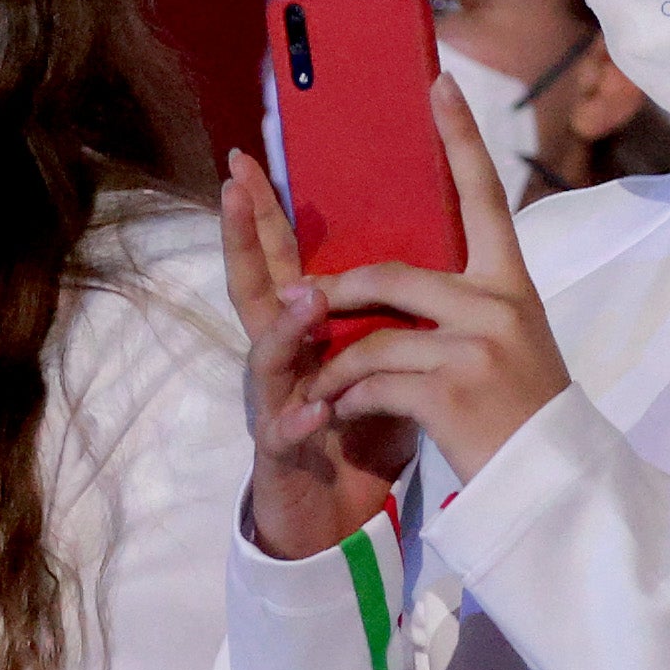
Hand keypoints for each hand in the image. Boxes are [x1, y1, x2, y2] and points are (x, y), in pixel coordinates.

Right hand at [218, 149, 406, 560]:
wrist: (333, 513)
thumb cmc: (357, 427)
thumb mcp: (378, 355)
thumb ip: (387, 309)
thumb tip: (437, 245)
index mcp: (306, 326)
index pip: (286, 255)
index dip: (267, 208)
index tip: (249, 157)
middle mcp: (281, 354)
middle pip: (255, 286)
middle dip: (241, 238)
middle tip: (233, 187)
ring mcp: (275, 400)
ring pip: (268, 355)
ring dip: (285, 328)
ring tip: (305, 301)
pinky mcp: (283, 452)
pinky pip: (286, 431)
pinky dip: (299, 418)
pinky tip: (316, 410)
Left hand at [291, 76, 572, 482]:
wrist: (550, 484)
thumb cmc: (517, 414)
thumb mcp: (505, 343)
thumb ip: (460, 304)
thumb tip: (391, 282)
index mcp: (512, 283)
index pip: (485, 197)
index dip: (461, 139)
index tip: (438, 83)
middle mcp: (500, 303)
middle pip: (390, 275)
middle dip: (334, 297)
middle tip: (300, 307)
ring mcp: (478, 344)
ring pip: (369, 337)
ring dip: (333, 369)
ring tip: (321, 393)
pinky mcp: (452, 388)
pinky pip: (371, 381)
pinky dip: (346, 403)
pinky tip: (344, 417)